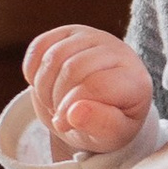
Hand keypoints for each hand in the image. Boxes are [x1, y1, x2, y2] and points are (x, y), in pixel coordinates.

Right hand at [25, 24, 154, 155]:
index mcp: (135, 80)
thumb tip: (74, 113)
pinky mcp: (70, 32)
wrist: (99, 105)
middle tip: (59, 114)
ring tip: (53, 102)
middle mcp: (118, 51)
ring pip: (53, 56)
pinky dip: (32, 71)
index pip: (96, 86)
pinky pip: (39, 46)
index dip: (72, 109)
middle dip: (56, 98)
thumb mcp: (112, 136)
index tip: (66, 124)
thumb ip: (101, 127)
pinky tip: (42, 85)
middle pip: (72, 69)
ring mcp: (93, 37)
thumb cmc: (108, 122)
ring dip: (42, 87)